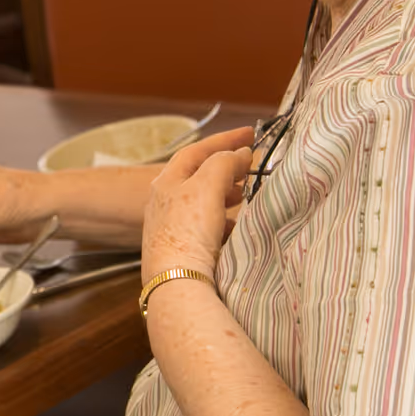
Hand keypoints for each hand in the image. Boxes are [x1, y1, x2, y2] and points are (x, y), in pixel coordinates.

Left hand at [141, 139, 252, 281]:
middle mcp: (164, 201)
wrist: (176, 282)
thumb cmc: (187, 231)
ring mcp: (171, 226)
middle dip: (226, 167)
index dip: (225, 139)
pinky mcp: (181, 248)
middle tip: (250, 166)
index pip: (197, 150)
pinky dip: (223, 221)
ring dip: (226, 194)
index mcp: (166, 181)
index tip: (250, 133)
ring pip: (203, 202)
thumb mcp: (207, 186)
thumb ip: (225, 163)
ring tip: (245, 194)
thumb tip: (240, 153)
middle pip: (199, 175)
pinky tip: (237, 227)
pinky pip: (206, 227)